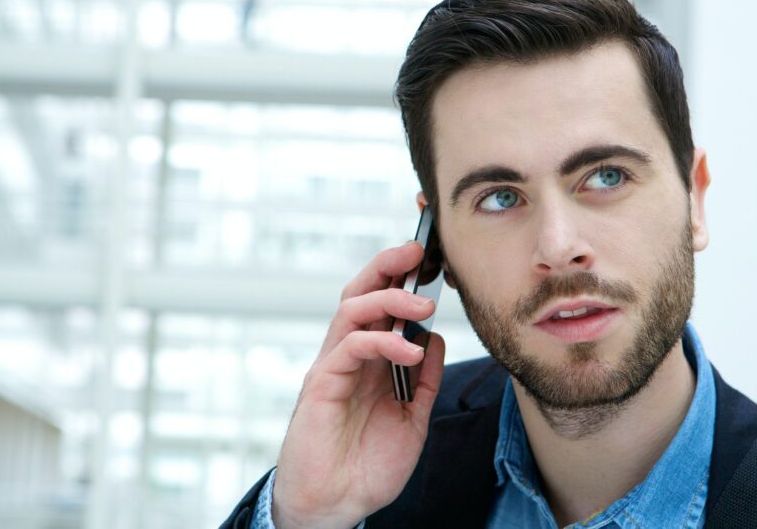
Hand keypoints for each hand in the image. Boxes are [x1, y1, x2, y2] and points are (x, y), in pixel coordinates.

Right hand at [272, 241, 445, 528]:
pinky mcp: (322, 384)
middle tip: (417, 253)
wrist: (335, 506)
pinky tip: (409, 352)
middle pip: (359, 292)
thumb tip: (435, 337)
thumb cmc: (367, 465)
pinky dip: (382, 341)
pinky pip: (350, 347)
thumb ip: (424, 379)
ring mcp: (333, 366)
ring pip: (352, 310)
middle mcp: (348, 355)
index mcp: (369, 360)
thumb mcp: (412, 417)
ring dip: (389, 299)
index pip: (379, 304)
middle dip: (386, 265)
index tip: (429, 259)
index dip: (399, 277)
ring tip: (423, 304)